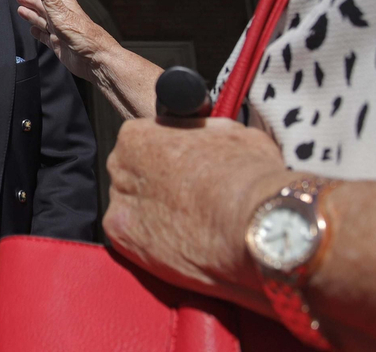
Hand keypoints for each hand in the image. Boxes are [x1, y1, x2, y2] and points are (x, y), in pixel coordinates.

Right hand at [16, 0, 123, 81]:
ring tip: (22, 9)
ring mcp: (60, 30)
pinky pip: (44, 36)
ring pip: (43, 19)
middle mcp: (62, 16)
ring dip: (32, 14)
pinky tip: (33, 30)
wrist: (96, 61)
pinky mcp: (58, 44)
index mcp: (64, 5)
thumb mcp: (62, 13)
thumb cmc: (84, 37)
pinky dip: (37, 32)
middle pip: (44, 4)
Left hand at [103, 117, 291, 307]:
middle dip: (156, 187)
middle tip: (188, 200)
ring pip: (132, 209)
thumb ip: (202, 132)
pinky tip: (182, 244)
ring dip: (154, 217)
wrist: (256, 223)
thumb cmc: (245, 175)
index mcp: (137, 135)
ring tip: (190, 225)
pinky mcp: (124, 240)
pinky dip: (153, 245)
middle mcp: (119, 167)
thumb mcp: (228, 132)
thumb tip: (206, 134)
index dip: (166, 158)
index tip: (183, 170)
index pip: (142, 142)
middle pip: (132, 176)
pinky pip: (134, 240)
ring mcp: (119, 206)